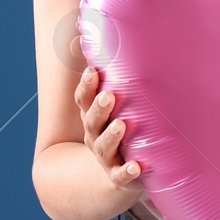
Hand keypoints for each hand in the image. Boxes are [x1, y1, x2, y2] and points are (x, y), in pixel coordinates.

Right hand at [76, 65, 146, 194]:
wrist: (118, 176)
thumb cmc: (123, 131)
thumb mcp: (118, 110)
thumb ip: (121, 83)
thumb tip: (127, 43)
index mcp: (93, 118)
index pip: (84, 100)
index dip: (86, 87)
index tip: (92, 72)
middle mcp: (95, 136)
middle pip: (92, 121)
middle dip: (99, 108)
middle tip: (108, 95)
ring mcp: (106, 158)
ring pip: (104, 147)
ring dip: (111, 136)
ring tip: (120, 125)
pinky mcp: (119, 176)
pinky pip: (121, 175)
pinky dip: (127, 172)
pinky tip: (136, 166)